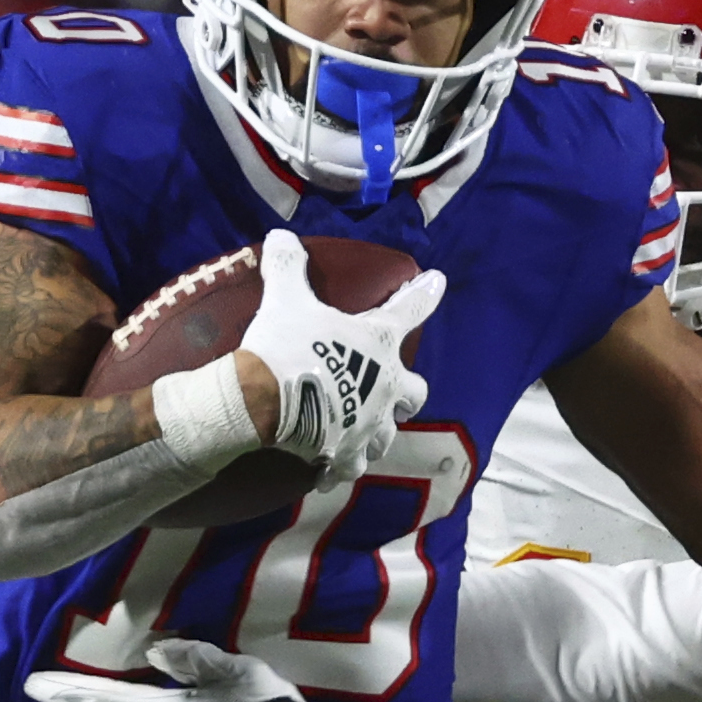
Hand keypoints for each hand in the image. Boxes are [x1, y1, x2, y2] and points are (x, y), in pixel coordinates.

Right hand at [240, 238, 444, 478]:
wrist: (263, 400)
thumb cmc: (284, 344)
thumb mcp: (285, 298)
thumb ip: (287, 266)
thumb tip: (281, 236)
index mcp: (379, 343)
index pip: (411, 308)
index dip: (426, 292)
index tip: (439, 281)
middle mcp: (386, 387)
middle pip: (416, 392)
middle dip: (408, 391)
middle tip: (394, 389)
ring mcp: (370, 426)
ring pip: (388, 435)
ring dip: (378, 430)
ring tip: (361, 428)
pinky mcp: (347, 455)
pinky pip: (351, 465)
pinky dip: (341, 463)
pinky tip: (330, 465)